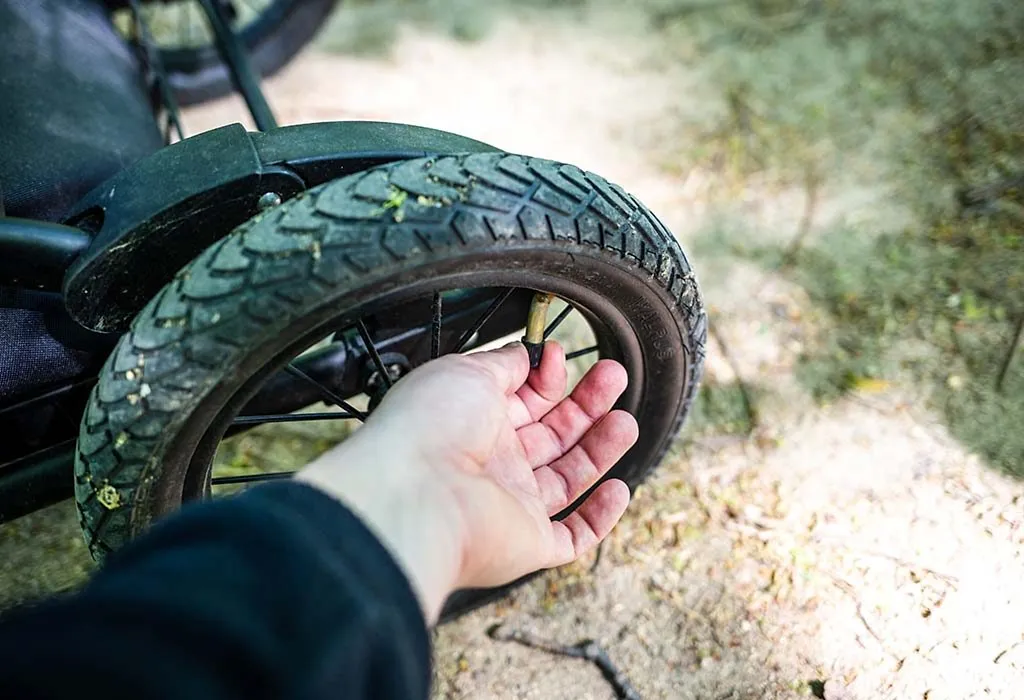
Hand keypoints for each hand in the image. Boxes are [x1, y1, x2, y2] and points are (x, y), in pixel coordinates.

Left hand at [297, 342, 637, 621]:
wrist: (414, 493)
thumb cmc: (428, 428)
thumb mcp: (469, 370)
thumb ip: (506, 363)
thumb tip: (531, 354)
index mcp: (471, 423)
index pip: (523, 400)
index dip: (547, 378)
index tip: (560, 357)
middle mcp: (491, 465)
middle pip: (552, 435)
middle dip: (587, 405)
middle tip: (614, 377)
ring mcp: (510, 505)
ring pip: (567, 479)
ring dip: (599, 449)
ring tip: (625, 421)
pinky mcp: (528, 544)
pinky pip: (572, 537)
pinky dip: (599, 518)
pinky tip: (618, 489)